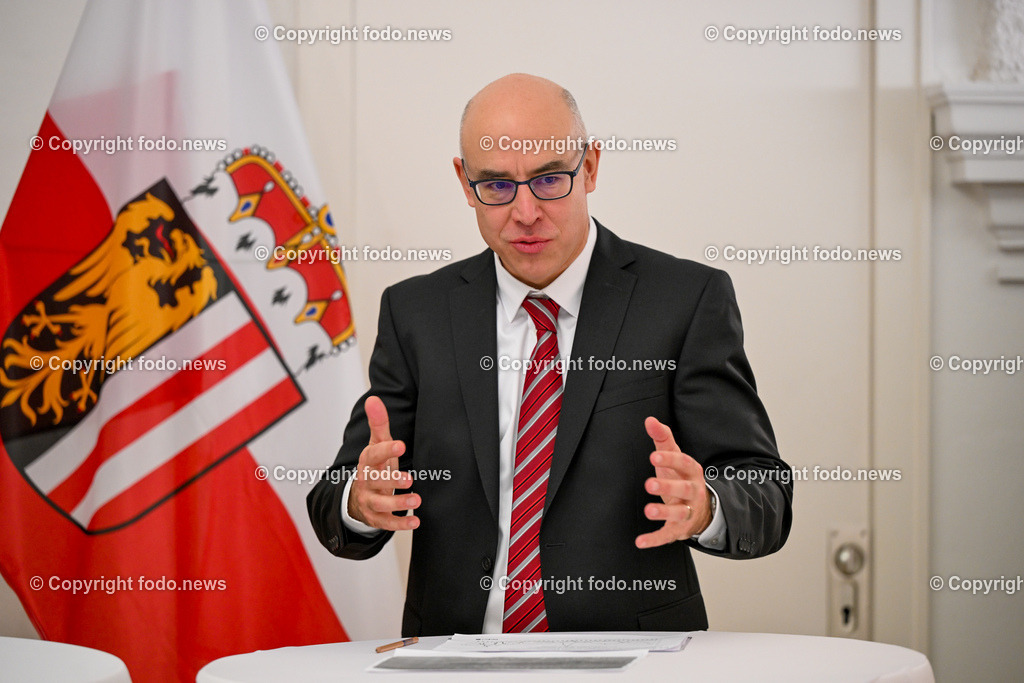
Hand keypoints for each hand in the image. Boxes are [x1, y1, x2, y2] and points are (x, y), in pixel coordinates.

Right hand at [347, 396, 419, 530]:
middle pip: (375, 481)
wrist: (357, 496)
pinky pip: (386, 523)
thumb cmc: (375, 466)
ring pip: (380, 504)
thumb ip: (378, 423)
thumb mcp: (376, 444)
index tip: (400, 445)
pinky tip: (415, 522)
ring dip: (397, 504)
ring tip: (416, 500)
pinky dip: (400, 524)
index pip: (374, 455)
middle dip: (391, 481)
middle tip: (409, 479)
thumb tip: (373, 398)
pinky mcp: (375, 518)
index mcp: (368, 462)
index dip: (386, 450)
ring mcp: (369, 501)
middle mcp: (366, 482)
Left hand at [635, 416, 711, 548]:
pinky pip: (668, 535)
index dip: (670, 459)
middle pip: (683, 489)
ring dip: (663, 512)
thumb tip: (649, 420)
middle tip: (649, 483)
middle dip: (667, 486)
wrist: (704, 509)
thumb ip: (662, 438)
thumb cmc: (682, 478)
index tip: (654, 455)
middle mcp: (692, 492)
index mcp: (691, 472)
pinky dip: (654, 539)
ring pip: (678, 513)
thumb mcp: (675, 457)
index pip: (684, 463)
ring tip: (648, 510)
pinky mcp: (680, 529)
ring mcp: (687, 512)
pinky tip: (640, 542)